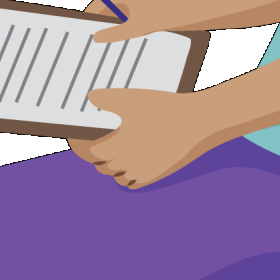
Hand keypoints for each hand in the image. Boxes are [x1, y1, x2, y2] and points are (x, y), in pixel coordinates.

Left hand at [66, 88, 217, 188]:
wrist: (198, 122)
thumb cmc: (165, 109)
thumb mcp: (133, 99)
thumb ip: (107, 98)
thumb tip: (90, 97)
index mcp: (116, 147)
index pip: (89, 152)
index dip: (83, 145)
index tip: (81, 138)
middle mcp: (125, 164)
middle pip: (101, 166)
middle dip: (98, 155)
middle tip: (98, 143)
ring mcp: (140, 172)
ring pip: (116, 177)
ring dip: (112, 167)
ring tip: (114, 153)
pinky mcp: (154, 176)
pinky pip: (132, 183)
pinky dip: (127, 176)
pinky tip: (131, 163)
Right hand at [84, 0, 188, 43]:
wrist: (184, 15)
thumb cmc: (162, 16)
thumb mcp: (136, 28)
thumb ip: (115, 34)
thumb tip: (96, 38)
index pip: (94, 7)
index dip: (86, 20)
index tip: (79, 34)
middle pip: (101, 14)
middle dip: (96, 28)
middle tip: (87, 45)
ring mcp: (129, 7)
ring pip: (111, 21)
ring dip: (108, 32)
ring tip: (101, 48)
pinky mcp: (136, 15)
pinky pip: (121, 25)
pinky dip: (118, 34)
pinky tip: (117, 47)